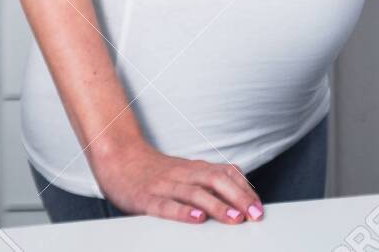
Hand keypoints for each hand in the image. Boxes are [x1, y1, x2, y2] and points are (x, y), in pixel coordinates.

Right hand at [90, 137, 262, 224]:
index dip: (245, 189)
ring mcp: (166, 185)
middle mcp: (184, 174)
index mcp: (194, 168)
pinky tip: (197, 219)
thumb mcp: (186, 170)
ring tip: (234, 218)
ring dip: (218, 206)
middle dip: (239, 198)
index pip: (226, 174)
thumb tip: (238, 180)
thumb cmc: (155, 170)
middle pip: (217, 181)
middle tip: (255, 214)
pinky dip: (183, 212)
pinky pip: (166, 205)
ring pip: (196, 193)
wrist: (119, 158)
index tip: (259, 205)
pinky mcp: (147, 199)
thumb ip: (208, 175)